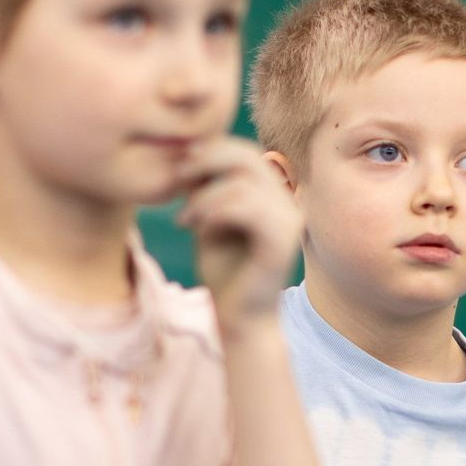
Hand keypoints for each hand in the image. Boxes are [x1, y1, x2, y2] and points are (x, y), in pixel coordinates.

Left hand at [175, 138, 299, 331]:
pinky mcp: (282, 242)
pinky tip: (194, 225)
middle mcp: (287, 202)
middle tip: (176, 177)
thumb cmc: (223, 269)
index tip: (177, 166)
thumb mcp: (208, 217)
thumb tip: (188, 149)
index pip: (245, 151)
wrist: (237, 317)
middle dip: (206, 161)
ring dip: (204, 195)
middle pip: (247, 157)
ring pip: (244, 183)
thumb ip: (207, 186)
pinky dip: (215, 210)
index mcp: (273, 193)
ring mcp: (289, 221)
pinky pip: (248, 208)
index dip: (210, 149)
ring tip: (184, 217)